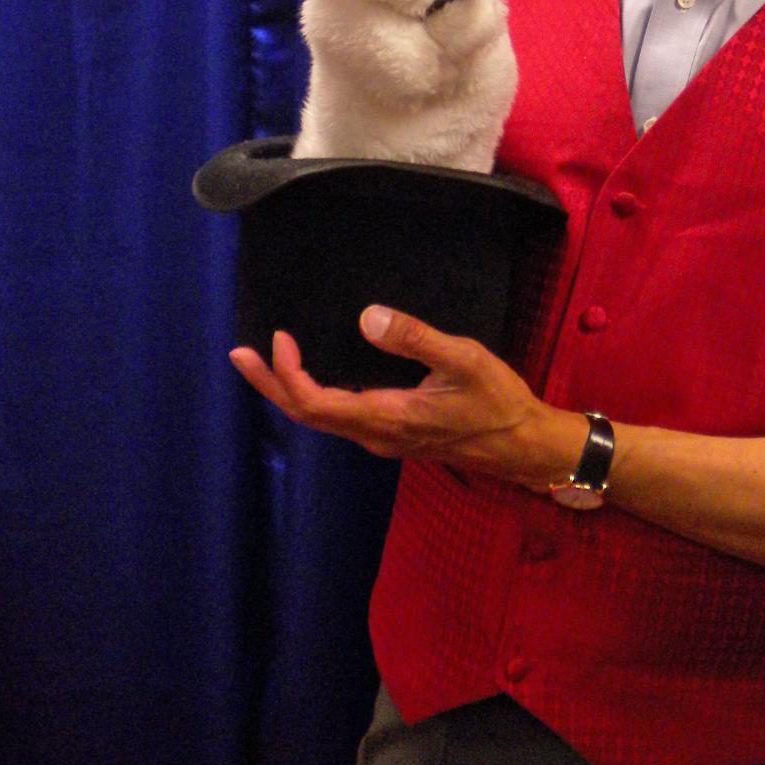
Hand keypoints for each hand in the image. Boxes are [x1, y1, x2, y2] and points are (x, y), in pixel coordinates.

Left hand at [228, 306, 586, 489]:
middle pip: (306, 415)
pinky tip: (317, 372)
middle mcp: (375, 434)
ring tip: (267, 359)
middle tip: (241, 352)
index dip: (288, 374)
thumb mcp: (463, 361)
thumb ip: (415, 339)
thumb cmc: (498, 403)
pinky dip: (316, 394)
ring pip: (322, 418)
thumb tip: (367, 317)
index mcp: (386, 417)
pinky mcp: (394, 432)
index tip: (278, 339)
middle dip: (271, 384)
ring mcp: (383, 437)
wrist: (523, 446)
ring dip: (290, 390)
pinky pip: (341, 416)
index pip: (315, 403)